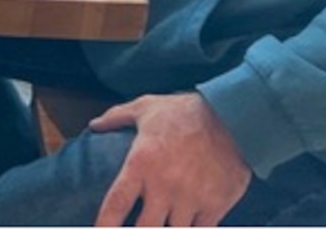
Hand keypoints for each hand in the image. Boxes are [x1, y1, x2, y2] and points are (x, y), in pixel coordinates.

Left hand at [89, 92, 250, 226]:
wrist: (231, 116)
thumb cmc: (184, 112)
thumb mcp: (145, 107)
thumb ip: (116, 117)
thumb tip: (94, 125)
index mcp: (141, 164)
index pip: (116, 203)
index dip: (105, 224)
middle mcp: (164, 186)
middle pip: (144, 229)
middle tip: (140, 225)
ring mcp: (190, 199)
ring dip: (168, 229)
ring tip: (164, 221)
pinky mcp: (214, 206)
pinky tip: (189, 223)